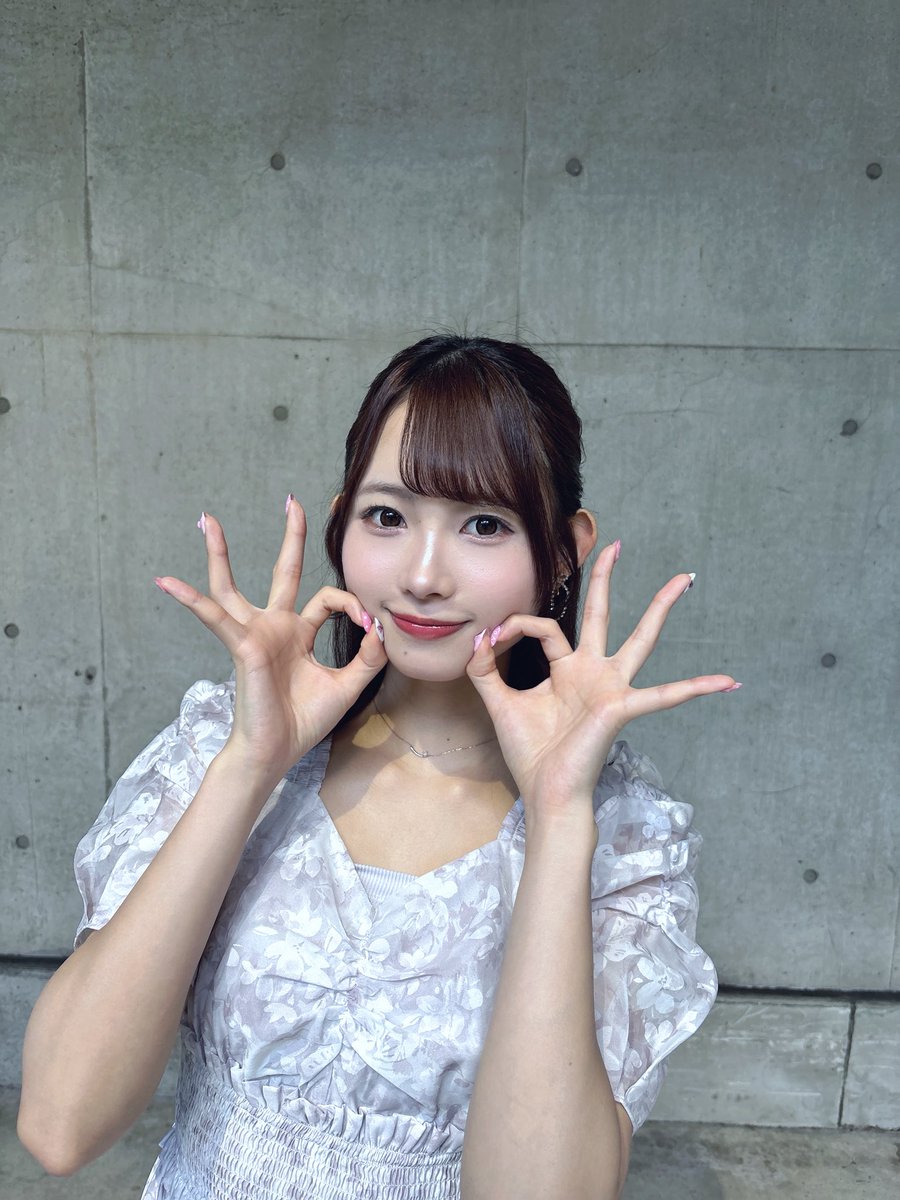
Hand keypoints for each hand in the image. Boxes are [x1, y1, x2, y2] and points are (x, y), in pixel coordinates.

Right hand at [154, 499, 386, 782]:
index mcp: (298, 634)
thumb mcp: (348, 685)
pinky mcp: (241, 646)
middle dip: (290, 536)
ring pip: (231, 585)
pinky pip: (213, 616)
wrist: (276, 752)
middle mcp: (274, 627)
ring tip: (206, 519)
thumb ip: (369, 657)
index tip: (371, 627)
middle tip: (291, 500)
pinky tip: (168, 582)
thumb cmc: (303, 721)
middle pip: (281, 571)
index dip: (352, 606)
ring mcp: (254, 634)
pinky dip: (191, 599)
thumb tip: (381, 627)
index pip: (327, 600)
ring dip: (219, 552)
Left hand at [465, 542, 737, 819]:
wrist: (547, 793)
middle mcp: (593, 671)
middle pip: (601, 613)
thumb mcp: (499, 702)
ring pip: (641, 637)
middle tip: (615, 544)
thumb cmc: (530, 753)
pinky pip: (665, 695)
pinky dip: (696, 688)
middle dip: (605, 578)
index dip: (516, 625)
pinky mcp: (622, 707)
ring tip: (684, 578)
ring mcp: (612, 687)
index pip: (545, 628)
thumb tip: (480, 636)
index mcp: (567, 669)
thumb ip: (485, 669)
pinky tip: (728, 681)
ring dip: (661, 606)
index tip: (490, 637)